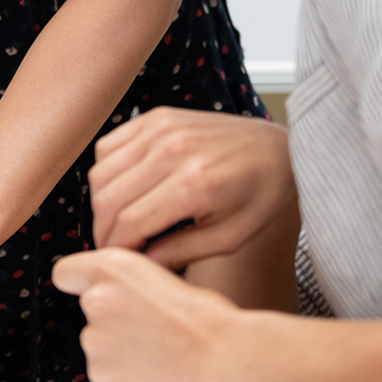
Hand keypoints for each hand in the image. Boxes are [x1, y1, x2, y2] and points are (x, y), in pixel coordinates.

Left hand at [52, 247, 240, 381]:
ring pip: (98, 343)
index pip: (66, 272)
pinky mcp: (101, 374)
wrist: (224, 356)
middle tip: (149, 330)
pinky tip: (152, 371)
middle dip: (112, 320)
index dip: (79, 282)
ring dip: (118, 349)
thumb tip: (117, 292)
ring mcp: (96, 339)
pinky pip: (105, 373)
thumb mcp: (161, 276)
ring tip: (157, 352)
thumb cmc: (206, 319)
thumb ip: (126, 283)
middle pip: (89, 311)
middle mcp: (97, 299)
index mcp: (112, 268)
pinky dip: (122, 376)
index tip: (87, 290)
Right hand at [89, 108, 293, 268]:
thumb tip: (142, 265)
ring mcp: (161, 128)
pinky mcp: (156, 117)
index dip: (116, 249)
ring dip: (101, 203)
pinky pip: (109, 146)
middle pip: (107, 198)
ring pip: (101, 172)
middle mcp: (172, 150)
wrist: (280, 148)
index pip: (129, 222)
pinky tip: (123, 190)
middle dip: (103, 230)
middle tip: (113, 247)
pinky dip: (106, 172)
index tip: (119, 262)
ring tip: (118, 222)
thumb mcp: (231, 237)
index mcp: (194, 184)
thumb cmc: (261, 196)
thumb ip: (184, 252)